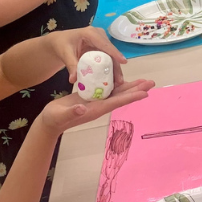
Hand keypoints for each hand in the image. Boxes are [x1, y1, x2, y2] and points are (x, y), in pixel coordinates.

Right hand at [34, 79, 155, 139]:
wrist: (50, 122)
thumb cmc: (54, 119)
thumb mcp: (61, 115)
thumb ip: (72, 112)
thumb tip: (82, 108)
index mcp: (95, 109)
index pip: (117, 102)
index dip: (131, 97)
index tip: (145, 93)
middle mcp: (100, 106)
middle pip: (122, 97)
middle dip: (136, 89)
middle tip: (151, 82)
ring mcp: (96, 102)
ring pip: (117, 93)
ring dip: (130, 87)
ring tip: (143, 81)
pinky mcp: (91, 98)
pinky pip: (107, 90)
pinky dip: (117, 84)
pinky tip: (122, 79)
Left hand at [46, 26, 126, 85]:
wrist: (60, 42)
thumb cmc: (62, 44)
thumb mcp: (65, 53)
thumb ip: (71, 65)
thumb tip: (73, 80)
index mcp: (90, 33)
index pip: (104, 44)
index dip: (115, 53)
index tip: (124, 62)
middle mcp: (99, 35)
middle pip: (111, 52)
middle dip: (116, 66)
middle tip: (120, 81)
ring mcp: (102, 42)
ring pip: (111, 56)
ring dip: (115, 69)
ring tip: (118, 83)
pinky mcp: (102, 48)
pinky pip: (108, 59)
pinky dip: (110, 69)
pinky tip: (112, 80)